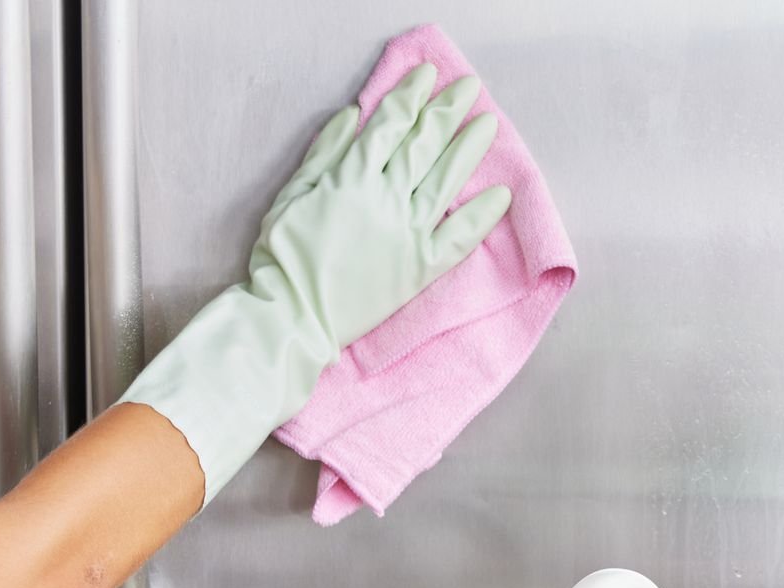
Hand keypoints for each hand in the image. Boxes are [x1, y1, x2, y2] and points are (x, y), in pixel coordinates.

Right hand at [119, 62, 510, 506]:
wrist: (292, 317)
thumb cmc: (281, 258)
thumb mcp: (289, 195)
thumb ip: (323, 154)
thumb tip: (354, 115)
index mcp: (350, 178)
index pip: (389, 125)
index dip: (410, 96)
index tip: (427, 74)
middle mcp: (385, 199)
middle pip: (424, 145)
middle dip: (447, 111)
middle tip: (470, 87)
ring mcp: (408, 233)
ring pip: (445, 180)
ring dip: (468, 148)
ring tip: (488, 123)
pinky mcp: (422, 267)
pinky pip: (460, 237)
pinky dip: (483, 215)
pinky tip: (502, 194)